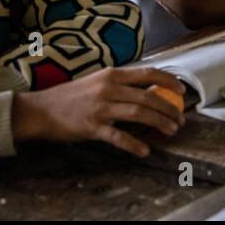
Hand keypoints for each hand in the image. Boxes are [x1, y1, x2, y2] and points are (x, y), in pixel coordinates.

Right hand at [12, 67, 185, 157]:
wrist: (41, 110)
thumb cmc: (71, 97)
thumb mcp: (97, 82)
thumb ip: (120, 85)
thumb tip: (148, 91)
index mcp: (112, 74)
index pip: (148, 73)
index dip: (169, 81)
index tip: (183, 91)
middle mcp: (108, 88)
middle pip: (148, 96)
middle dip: (168, 109)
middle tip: (180, 120)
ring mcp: (100, 107)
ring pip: (138, 113)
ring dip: (159, 123)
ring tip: (171, 131)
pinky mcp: (91, 126)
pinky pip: (118, 136)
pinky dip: (133, 144)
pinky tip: (145, 150)